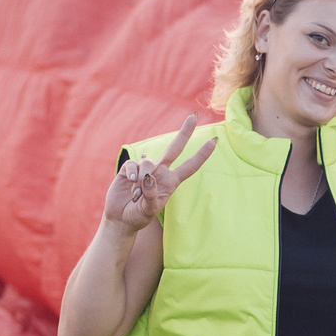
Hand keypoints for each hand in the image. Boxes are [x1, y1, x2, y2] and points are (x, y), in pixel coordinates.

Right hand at [103, 115, 214, 230]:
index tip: (214, 142)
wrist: (121, 218)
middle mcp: (160, 172)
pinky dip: (132, 175)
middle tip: (193, 116)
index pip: (190, 167)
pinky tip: (129, 185)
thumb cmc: (139, 215)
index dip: (201, 155)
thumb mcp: (149, 210)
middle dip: (184, 133)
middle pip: (174, 148)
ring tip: (136, 194)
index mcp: (171, 182)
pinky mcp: (130, 169)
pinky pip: (133, 165)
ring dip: (142, 178)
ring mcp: (145, 169)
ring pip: (148, 161)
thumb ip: (152, 195)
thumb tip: (148, 177)